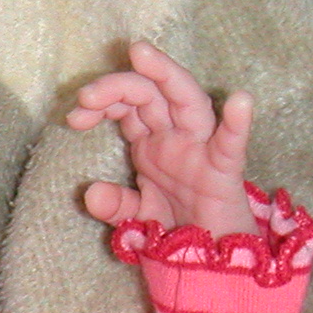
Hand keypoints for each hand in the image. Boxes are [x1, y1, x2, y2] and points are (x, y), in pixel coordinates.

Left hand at [66, 42, 256, 235]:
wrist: (212, 260)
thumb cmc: (178, 227)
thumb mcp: (136, 216)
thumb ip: (114, 205)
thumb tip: (90, 193)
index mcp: (152, 142)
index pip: (127, 106)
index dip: (100, 103)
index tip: (73, 117)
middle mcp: (176, 137)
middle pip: (150, 95)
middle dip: (117, 87)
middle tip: (85, 95)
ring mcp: (201, 150)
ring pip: (187, 101)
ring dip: (165, 75)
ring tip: (141, 53)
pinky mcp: (224, 171)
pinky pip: (231, 145)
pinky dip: (237, 123)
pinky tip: (240, 100)